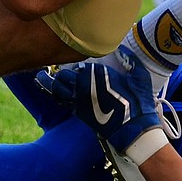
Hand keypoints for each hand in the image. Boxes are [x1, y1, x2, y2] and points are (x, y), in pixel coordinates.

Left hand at [36, 52, 163, 156]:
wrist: (133, 130)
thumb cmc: (138, 102)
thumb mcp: (140, 77)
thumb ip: (130, 61)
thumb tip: (122, 50)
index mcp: (98, 74)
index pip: (79, 63)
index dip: (77, 61)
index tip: (76, 59)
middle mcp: (85, 85)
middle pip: (64, 75)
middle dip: (60, 72)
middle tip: (56, 67)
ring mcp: (80, 100)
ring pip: (58, 89)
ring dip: (50, 82)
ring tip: (41, 76)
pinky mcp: (79, 113)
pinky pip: (62, 101)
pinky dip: (55, 94)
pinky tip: (51, 90)